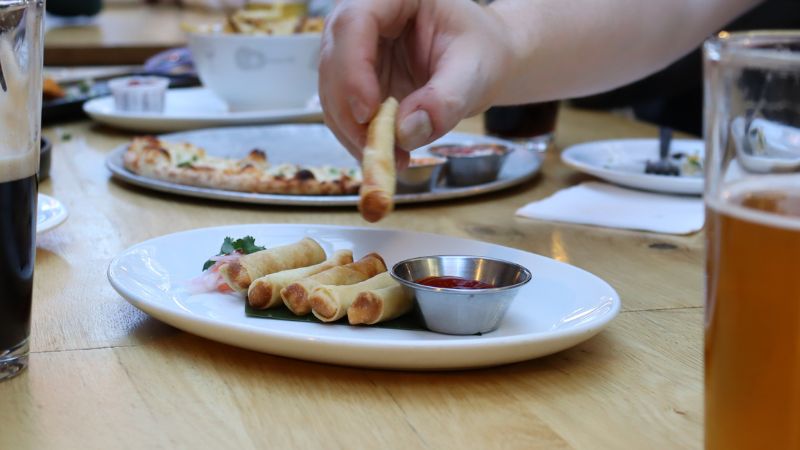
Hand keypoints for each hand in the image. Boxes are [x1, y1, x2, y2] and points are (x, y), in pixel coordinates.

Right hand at [319, 0, 515, 161]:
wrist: (479, 61)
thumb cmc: (479, 52)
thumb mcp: (475, 72)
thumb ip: (446, 99)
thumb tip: (407, 131)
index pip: (355, 22)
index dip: (353, 69)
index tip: (368, 113)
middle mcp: (362, 15)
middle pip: (333, 60)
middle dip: (350, 112)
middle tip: (379, 150)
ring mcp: (351, 49)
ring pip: (331, 92)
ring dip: (353, 133)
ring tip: (392, 158)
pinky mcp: (351, 80)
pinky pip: (342, 113)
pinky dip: (358, 139)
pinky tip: (387, 154)